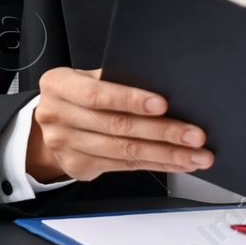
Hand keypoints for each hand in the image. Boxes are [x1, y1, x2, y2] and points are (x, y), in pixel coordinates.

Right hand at [27, 67, 212, 182]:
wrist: (50, 124)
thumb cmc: (78, 94)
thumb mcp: (88, 77)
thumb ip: (115, 80)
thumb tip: (164, 85)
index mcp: (60, 84)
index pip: (98, 94)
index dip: (131, 100)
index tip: (163, 105)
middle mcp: (58, 115)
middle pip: (117, 126)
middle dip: (162, 132)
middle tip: (194, 135)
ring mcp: (66, 145)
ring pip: (124, 151)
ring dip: (166, 154)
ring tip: (195, 154)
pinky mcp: (78, 167)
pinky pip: (124, 167)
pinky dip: (156, 164)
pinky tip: (177, 162)